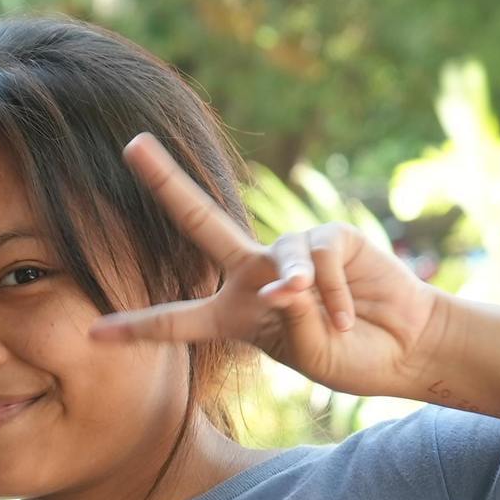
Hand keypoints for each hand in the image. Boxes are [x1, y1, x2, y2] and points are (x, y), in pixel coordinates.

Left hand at [95, 134, 449, 398]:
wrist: (407, 346)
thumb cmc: (350, 355)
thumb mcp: (309, 352)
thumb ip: (289, 319)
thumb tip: (285, 280)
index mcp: (232, 313)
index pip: (176, 321)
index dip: (136, 329)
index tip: (92, 335)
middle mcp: (252, 273)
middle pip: (200, 219)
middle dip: (166, 180)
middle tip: (131, 144)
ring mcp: (290, 251)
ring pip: (280, 263)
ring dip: (304, 297)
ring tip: (334, 323)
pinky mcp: (332, 237)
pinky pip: (320, 263)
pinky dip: (335, 293)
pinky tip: (349, 312)